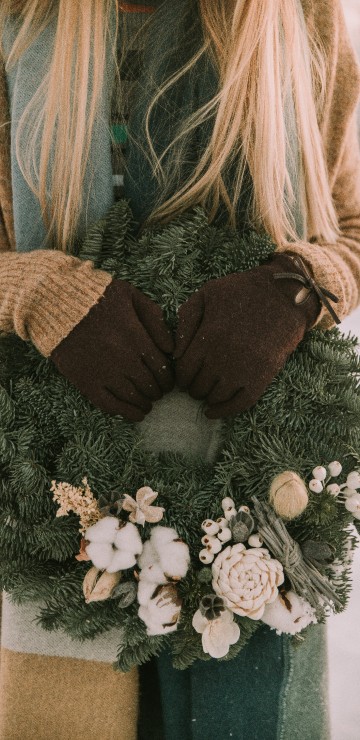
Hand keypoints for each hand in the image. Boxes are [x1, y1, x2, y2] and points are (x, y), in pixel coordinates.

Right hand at [51, 280, 173, 420]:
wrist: (57, 304)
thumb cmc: (97, 297)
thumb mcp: (131, 296)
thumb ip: (154, 319)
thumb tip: (171, 347)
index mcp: (136, 337)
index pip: (163, 367)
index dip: (169, 378)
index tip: (169, 381)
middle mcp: (123, 358)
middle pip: (151, 384)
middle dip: (159, 391)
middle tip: (158, 392)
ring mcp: (104, 372)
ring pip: (134, 397)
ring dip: (146, 403)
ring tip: (148, 404)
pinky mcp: (86, 382)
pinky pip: (110, 405)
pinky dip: (126, 413)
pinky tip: (136, 415)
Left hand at [174, 254, 320, 418]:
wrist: (285, 295)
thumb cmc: (242, 292)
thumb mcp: (207, 294)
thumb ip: (185, 321)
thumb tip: (175, 354)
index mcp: (209, 336)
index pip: (184, 371)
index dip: (180, 377)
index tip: (183, 376)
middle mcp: (225, 357)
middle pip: (197, 386)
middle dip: (192, 387)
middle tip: (194, 384)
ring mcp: (245, 369)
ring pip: (216, 397)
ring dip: (207, 398)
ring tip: (205, 392)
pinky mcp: (263, 377)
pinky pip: (240, 403)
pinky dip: (224, 411)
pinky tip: (213, 411)